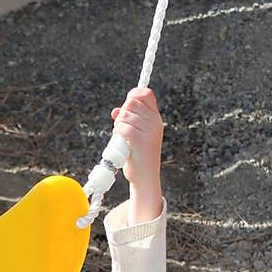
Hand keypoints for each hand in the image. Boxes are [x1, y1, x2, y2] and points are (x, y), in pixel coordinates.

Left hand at [110, 87, 163, 224]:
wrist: (145, 177)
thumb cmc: (138, 156)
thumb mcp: (135, 135)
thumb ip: (129, 121)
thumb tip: (116, 111)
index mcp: (155, 119)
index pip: (146, 94)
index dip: (134, 94)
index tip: (126, 104)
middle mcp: (154, 122)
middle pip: (132, 102)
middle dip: (122, 113)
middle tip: (121, 128)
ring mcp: (149, 131)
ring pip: (125, 115)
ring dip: (118, 125)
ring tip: (122, 138)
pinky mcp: (140, 140)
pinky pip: (122, 127)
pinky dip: (117, 133)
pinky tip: (121, 141)